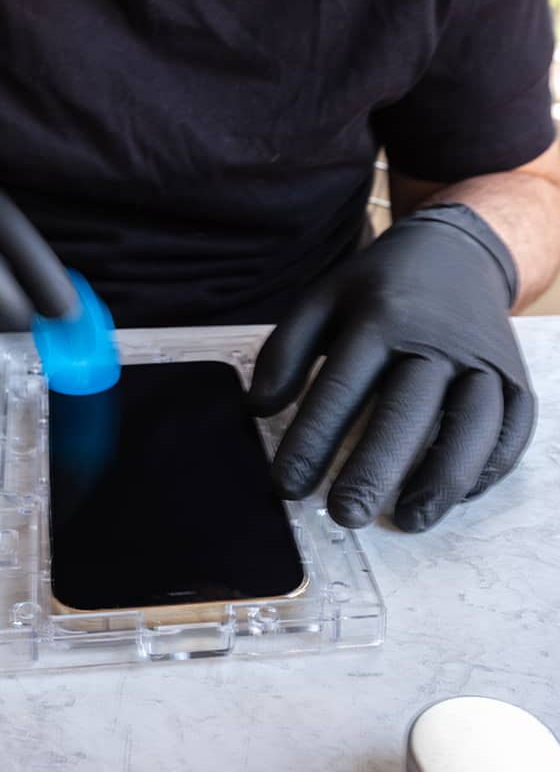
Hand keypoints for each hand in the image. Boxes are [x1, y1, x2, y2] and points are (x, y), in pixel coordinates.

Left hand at [248, 204, 534, 531]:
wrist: (456, 252)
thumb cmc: (378, 288)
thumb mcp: (320, 301)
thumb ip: (285, 351)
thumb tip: (258, 408)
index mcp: (379, 319)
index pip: (341, 388)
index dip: (312, 440)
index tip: (287, 485)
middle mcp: (435, 340)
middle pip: (407, 410)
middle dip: (375, 468)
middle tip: (346, 514)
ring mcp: (482, 359)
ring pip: (472, 424)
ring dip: (442, 478)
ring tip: (408, 520)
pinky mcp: (515, 376)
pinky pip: (513, 427)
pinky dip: (490, 465)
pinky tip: (458, 495)